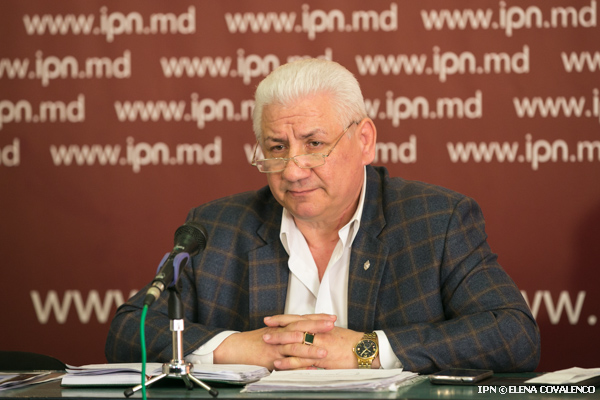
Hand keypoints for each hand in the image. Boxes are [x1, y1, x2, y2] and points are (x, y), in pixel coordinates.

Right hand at [212, 314, 334, 369]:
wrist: (235, 348)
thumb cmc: (254, 341)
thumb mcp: (272, 332)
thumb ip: (287, 331)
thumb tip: (303, 331)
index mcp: (281, 327)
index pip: (302, 320)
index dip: (317, 318)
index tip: (331, 317)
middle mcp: (279, 335)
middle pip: (301, 328)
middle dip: (318, 327)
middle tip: (332, 325)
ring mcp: (276, 348)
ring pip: (295, 347)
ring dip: (311, 349)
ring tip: (325, 351)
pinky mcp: (271, 360)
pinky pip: (286, 364)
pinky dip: (298, 367)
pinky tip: (308, 369)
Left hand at [262, 314, 370, 369]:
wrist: (364, 349)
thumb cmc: (350, 341)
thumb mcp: (333, 331)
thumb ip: (320, 329)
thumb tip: (309, 328)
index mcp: (319, 325)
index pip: (297, 319)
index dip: (283, 319)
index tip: (270, 319)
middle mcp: (318, 333)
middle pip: (294, 329)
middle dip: (278, 330)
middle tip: (265, 330)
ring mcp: (319, 345)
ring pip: (296, 343)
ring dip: (280, 344)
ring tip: (268, 345)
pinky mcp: (321, 359)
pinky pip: (303, 360)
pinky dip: (289, 362)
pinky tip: (279, 364)